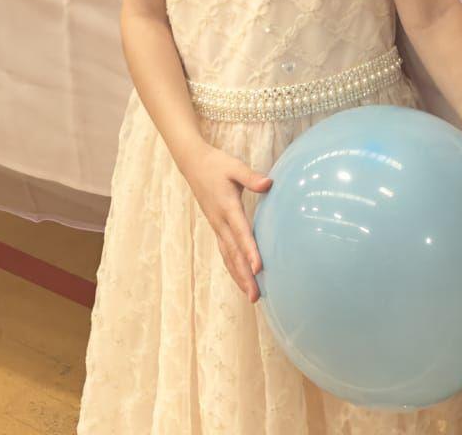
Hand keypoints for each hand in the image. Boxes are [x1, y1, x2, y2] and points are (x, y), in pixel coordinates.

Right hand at [178, 144, 273, 302]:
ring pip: (228, 257)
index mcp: (227, 207)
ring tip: (251, 296)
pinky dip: (233, 268)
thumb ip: (251, 176)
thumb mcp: (234, 166)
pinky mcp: (216, 227)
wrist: (193, 164)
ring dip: (239, 277)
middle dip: (245, 276)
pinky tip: (241, 279)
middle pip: (234, 253)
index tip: (258, 268)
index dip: (249, 251)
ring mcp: (216, 226)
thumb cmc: (216, 164)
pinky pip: (224, 252)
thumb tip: (268, 183)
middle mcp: (220, 222)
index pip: (240, 233)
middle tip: (255, 296)